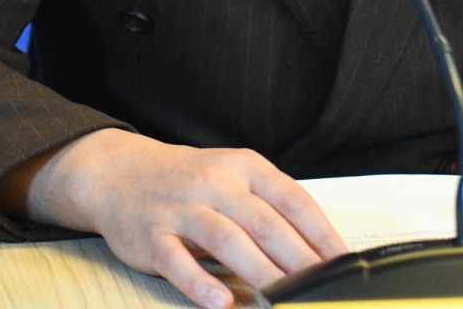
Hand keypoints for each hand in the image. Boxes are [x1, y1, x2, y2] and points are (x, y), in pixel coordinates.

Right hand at [27, 128, 347, 308]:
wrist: (121, 171)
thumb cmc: (189, 181)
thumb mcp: (232, 178)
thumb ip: (268, 207)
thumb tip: (317, 250)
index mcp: (243, 167)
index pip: (292, 200)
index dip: (320, 234)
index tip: (341, 263)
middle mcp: (215, 183)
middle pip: (265, 223)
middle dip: (297, 260)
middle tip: (318, 289)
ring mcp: (182, 208)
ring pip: (227, 240)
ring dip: (259, 272)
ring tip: (282, 298)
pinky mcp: (152, 235)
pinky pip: (178, 261)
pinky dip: (200, 282)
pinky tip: (220, 301)